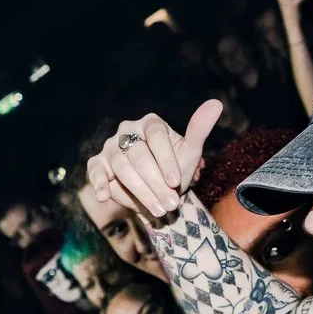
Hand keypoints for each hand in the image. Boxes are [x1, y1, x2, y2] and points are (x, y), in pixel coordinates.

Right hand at [87, 100, 223, 222]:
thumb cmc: (174, 169)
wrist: (157, 192)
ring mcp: (111, 147)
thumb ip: (199, 129)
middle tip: (170, 204)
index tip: (175, 181)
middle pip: (139, 156)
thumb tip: (216, 104)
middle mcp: (127, 131)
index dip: (166, 160)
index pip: (156, 136)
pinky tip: (104, 196)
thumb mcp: (190, 152)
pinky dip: (98, 183)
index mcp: (150, 124)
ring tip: (158, 209)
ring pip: (122, 167)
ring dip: (140, 191)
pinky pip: (96, 171)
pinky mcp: (98, 163)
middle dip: (156, 183)